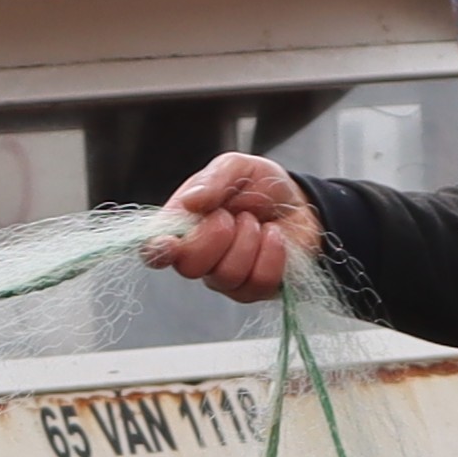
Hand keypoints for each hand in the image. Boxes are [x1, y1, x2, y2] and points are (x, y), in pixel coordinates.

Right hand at [145, 153, 320, 302]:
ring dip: (249, 241)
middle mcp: (199, 255)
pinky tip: (274, 237)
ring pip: (225, 275)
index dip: (157, 250)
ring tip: (258, 222)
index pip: (154, 249)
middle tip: (234, 215)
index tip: (170, 243)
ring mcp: (225, 276)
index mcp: (184, 225)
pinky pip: (257, 282)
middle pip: (188, 266)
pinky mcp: (254, 289)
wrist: (303, 203)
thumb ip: (213, 179)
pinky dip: (272, 254)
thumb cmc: (262, 185)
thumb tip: (190, 201)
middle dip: (216, 237)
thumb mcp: (237, 167)